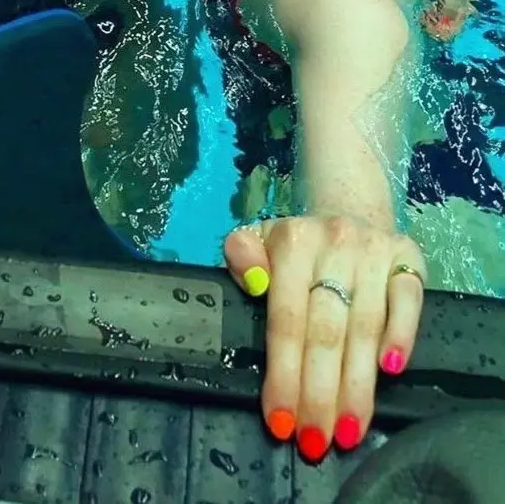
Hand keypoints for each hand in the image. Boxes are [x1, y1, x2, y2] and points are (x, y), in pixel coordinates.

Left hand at [224, 215, 426, 459]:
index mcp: (293, 242)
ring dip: (357, 385)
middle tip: (316, 441)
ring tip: (348, 430)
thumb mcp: (256, 240)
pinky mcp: (408, 259)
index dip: (284, 373)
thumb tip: (252, 282)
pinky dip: (401, 334)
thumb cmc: (297, 247)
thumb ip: (241, 256)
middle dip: (319, 393)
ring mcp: (375, 251)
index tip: (281, 422)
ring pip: (366, 326)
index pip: (286, 319)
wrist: (348, 210)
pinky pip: (409, 299)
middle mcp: (336, 243)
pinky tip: (391, 371)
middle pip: (326, 330)